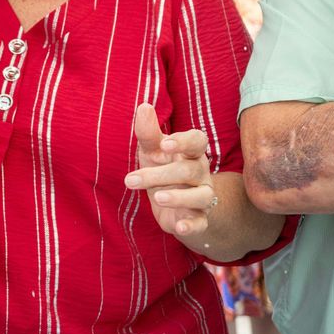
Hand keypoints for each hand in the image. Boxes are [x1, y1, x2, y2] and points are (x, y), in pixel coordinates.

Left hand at [125, 103, 217, 237]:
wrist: (171, 203)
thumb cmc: (162, 167)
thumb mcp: (152, 150)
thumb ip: (148, 132)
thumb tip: (144, 106)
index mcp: (190, 152)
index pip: (198, 141)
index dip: (184, 142)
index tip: (166, 144)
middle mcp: (201, 173)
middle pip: (189, 170)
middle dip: (159, 175)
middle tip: (130, 180)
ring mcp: (202, 196)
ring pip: (201, 196)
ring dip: (179, 197)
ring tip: (156, 197)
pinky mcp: (199, 218)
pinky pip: (201, 222)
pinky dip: (191, 225)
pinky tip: (178, 227)